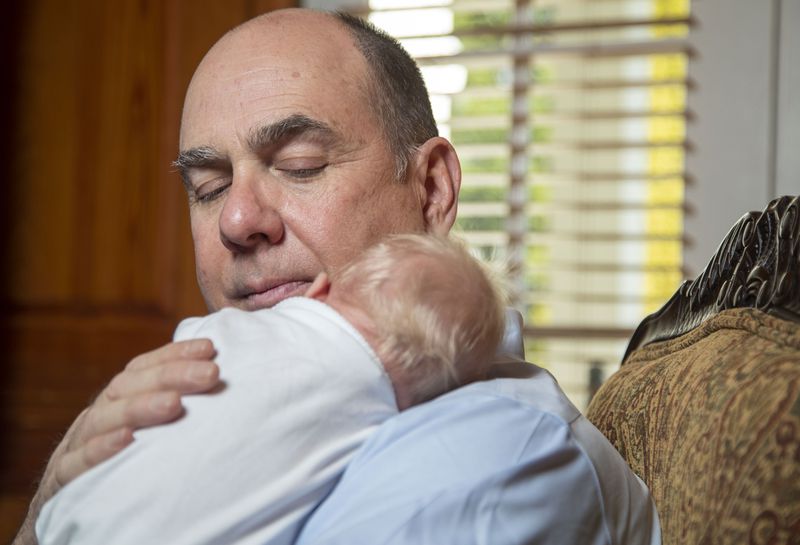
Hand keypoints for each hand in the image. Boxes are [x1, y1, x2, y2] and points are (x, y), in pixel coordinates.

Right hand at [12, 339, 219, 544]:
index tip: (209, 349)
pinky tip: (127, 439)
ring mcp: (79, 442)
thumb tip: (217, 374)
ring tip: (174, 403)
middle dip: (171, 375)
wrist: (70, 500)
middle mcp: (100, 413)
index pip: (144, 368)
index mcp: (118, 398)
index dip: (175, 354)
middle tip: (209, 374)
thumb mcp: (147, 427)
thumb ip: (174, 403)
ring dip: (141, 407)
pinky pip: (79, 461)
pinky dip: (102, 448)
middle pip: (130, 386)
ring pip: (105, 417)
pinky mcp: (65, 476)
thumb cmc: (124, 459)